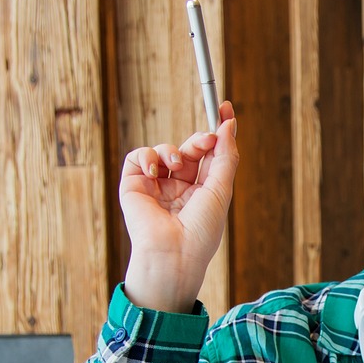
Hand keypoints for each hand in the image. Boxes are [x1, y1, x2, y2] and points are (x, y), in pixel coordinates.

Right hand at [120, 101, 238, 311]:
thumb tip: (229, 124)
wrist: (173, 254)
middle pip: (189, 150)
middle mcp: (179, 188)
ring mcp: (156, 186)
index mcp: (202, 192)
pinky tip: (156, 169)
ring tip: (177, 164)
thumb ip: (225, 156)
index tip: (224, 108)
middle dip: (198, 140)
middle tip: (206, 139)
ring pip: (164, 151)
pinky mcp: (134, 186)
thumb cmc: (201, 230)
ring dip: (173, 150)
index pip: (209, 155)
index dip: (217, 132)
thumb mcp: (221, 189)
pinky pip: (139, 156)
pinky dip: (147, 156)